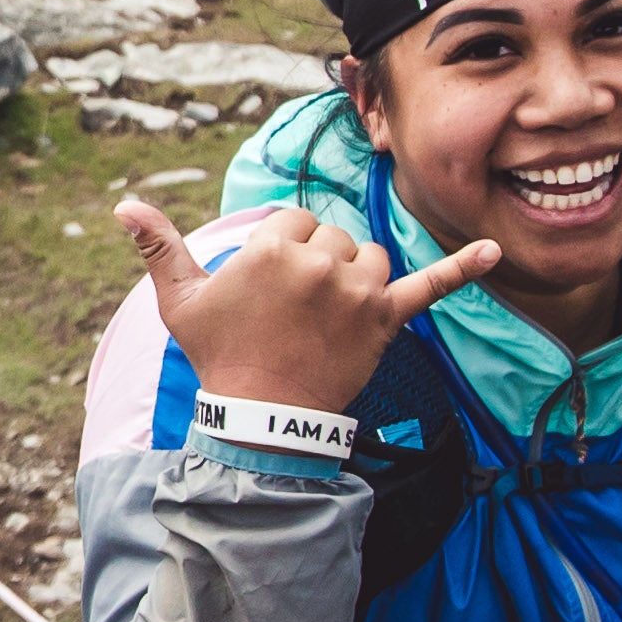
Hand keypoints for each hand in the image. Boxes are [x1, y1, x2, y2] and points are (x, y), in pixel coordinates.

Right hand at [114, 199, 497, 419]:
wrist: (264, 416)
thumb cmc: (221, 355)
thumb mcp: (181, 302)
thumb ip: (158, 248)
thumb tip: (124, 204)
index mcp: (273, 249)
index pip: (291, 222)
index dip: (279, 252)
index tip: (268, 289)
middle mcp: (321, 263)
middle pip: (330, 236)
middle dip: (315, 264)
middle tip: (292, 311)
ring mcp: (359, 291)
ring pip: (368, 256)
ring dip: (355, 274)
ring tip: (329, 311)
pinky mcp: (388, 320)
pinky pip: (432, 286)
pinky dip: (465, 269)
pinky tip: (497, 250)